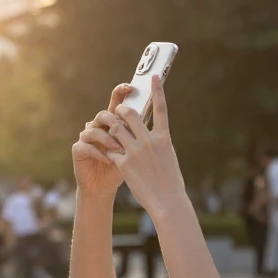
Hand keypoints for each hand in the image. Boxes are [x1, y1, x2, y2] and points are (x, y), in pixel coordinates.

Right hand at [72, 84, 132, 194]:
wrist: (104, 187)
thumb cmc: (123, 168)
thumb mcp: (135, 150)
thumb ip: (140, 134)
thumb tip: (156, 118)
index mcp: (113, 124)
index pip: (116, 103)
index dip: (120, 92)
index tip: (130, 87)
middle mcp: (98, 127)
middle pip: (104, 114)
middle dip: (114, 120)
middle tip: (125, 128)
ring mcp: (86, 137)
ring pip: (93, 129)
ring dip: (108, 139)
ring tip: (120, 149)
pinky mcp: (78, 150)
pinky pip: (85, 145)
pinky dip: (99, 152)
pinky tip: (109, 160)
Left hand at [107, 76, 185, 214]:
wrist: (167, 202)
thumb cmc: (171, 182)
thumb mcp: (169, 158)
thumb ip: (159, 143)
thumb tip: (153, 135)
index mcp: (164, 138)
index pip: (161, 108)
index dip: (157, 90)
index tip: (154, 76)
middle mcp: (149, 141)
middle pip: (130, 114)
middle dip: (121, 110)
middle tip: (118, 111)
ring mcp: (135, 151)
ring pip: (116, 128)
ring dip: (110, 125)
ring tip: (108, 127)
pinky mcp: (124, 163)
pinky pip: (111, 149)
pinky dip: (108, 149)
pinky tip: (107, 152)